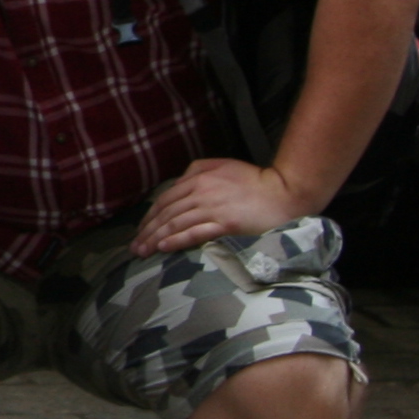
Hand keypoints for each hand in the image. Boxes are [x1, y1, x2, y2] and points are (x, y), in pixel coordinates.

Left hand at [133, 156, 315, 257]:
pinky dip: (176, 240)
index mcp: (198, 176)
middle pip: (166, 213)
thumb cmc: (255, 181)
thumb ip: (199, 170)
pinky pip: (194, 233)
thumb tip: (180, 181)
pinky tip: (164, 248)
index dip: (150, 216)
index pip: (166, 198)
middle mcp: (201, 190)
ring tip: (143, 252)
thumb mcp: (224, 166)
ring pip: (176, 224)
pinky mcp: (224, 223)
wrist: (284, 192)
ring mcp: (212, 207)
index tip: (141, 230)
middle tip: (135, 247)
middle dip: (147, 231)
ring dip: (156, 239)